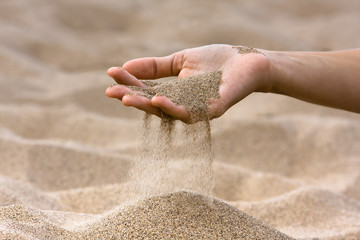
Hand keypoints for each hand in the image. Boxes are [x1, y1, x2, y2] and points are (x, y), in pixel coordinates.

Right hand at [105, 44, 269, 122]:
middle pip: (152, 104)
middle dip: (131, 98)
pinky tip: (157, 98)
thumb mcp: (180, 61)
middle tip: (111, 92)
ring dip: (146, 105)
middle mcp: (181, 104)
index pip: (145, 89)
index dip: (128, 83)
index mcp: (173, 92)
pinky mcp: (211, 110)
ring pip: (166, 112)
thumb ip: (155, 66)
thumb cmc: (215, 61)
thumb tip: (125, 67)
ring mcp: (195, 109)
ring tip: (126, 98)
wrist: (247, 61)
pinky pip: (189, 113)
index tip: (110, 73)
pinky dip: (172, 107)